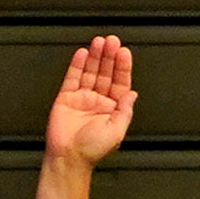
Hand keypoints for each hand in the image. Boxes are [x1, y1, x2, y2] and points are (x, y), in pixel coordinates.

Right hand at [42, 33, 137, 169]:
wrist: (68, 157)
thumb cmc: (92, 150)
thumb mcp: (117, 131)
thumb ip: (125, 111)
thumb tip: (133, 94)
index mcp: (113, 109)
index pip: (120, 83)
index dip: (122, 67)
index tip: (124, 52)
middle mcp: (98, 101)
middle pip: (106, 74)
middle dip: (109, 57)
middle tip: (112, 41)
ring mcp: (82, 98)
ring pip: (91, 72)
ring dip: (96, 57)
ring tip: (99, 42)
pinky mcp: (66, 97)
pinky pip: (73, 77)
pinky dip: (78, 65)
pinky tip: (83, 53)